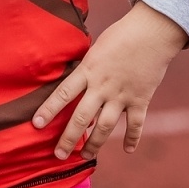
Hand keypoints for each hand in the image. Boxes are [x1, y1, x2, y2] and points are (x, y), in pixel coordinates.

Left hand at [32, 1, 188, 160]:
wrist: (152, 31)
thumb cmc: (121, 35)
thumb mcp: (95, 49)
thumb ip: (86, 69)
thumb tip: (75, 88)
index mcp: (88, 70)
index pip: (63, 93)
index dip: (49, 110)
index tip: (36, 125)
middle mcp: (102, 86)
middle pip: (82, 117)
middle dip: (68, 139)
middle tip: (58, 155)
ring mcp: (122, 94)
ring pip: (105, 126)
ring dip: (94, 144)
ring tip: (85, 156)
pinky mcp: (141, 99)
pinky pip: (135, 124)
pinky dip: (132, 138)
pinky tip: (127, 149)